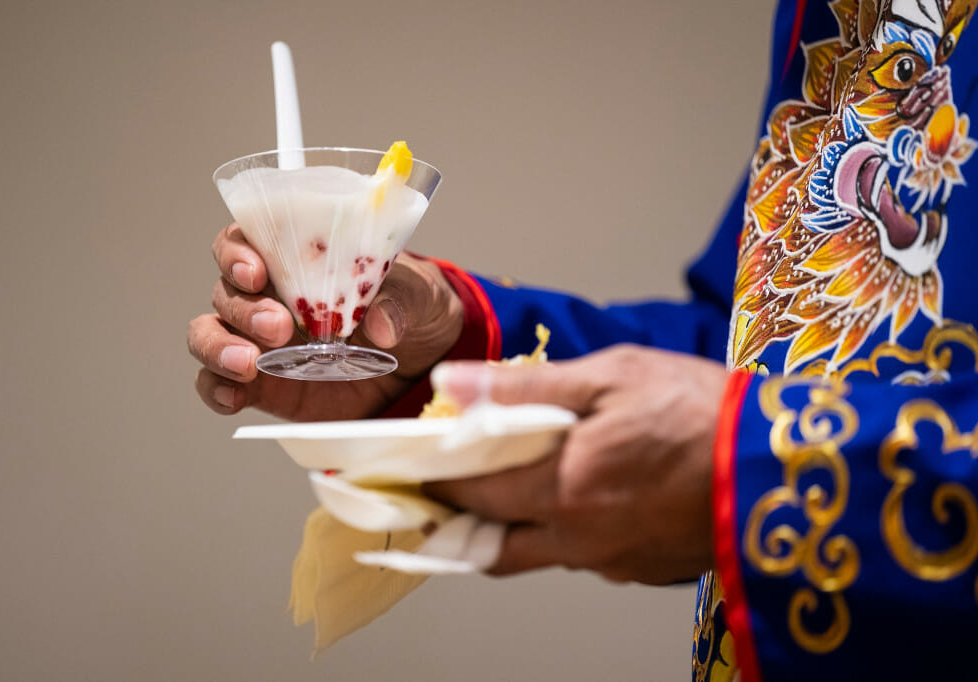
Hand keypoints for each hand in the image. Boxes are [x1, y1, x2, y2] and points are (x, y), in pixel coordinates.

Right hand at [186, 223, 463, 420]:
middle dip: (244, 308)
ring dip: (218, 346)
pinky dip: (217, 389)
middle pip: (226, 291)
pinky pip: (219, 385)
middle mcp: (267, 296)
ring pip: (209, 333)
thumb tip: (381, 326)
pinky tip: (234, 396)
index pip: (243, 240)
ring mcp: (260, 342)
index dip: (236, 251)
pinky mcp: (263, 386)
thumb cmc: (413, 307)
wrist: (422, 363)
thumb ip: (400, 300)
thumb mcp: (420, 293)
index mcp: (296, 258)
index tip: (256, 270)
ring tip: (249, 363)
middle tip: (280, 326)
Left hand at [423, 345, 728, 584]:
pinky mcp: (642, 570)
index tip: (410, 463)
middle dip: (458, 517)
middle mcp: (580, 540)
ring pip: (535, 553)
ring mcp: (613, 562)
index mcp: (564, 489)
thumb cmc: (702, 410)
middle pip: (489, 544)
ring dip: (508, 526)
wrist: (783, 463)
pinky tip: (573, 495)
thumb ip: (525, 386)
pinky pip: (581, 556)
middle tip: (444, 487)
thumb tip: (452, 383)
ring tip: (503, 485)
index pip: (469, 491)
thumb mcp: (613, 375)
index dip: (433, 477)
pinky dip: (560, 531)